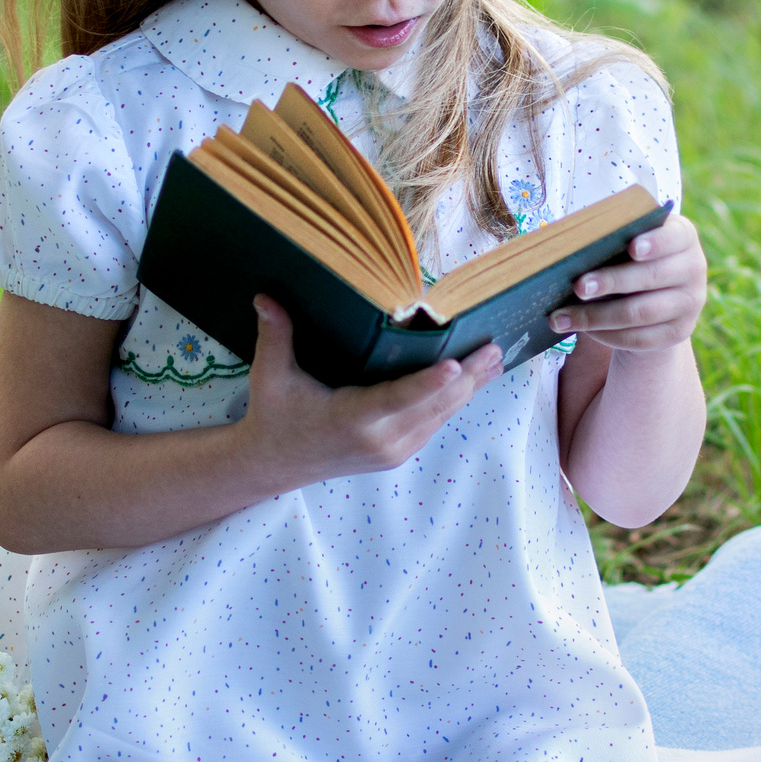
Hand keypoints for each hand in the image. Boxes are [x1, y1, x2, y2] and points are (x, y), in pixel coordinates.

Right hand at [237, 297, 500, 483]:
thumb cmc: (274, 416)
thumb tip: (265, 296)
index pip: (396, 399)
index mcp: (351, 420)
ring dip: (470, 387)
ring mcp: (394, 449)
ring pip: (442, 415)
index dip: (429, 384)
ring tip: (495, 357)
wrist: (273, 465)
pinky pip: (435, 423)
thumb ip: (275, 335)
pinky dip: (456, 399)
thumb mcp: (270, 377)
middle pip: (434, 405)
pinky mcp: (399, 452)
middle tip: (493, 345)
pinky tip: (474, 378)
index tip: (456, 365)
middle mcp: (380, 440)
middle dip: (468, 376)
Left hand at [548, 213, 706, 352]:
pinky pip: (639, 338)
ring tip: (560, 317)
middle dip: (611, 282)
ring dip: (597, 316)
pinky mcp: (678, 333)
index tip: (632, 247)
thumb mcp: (629, 240)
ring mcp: (689, 304)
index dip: (655, 242)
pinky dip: (606, 335)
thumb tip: (568, 250)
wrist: (655, 293)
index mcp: (683, 237)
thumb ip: (611, 238)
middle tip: (578, 286)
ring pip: (640, 313)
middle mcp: (693, 269)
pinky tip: (581, 329)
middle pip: (651, 277)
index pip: (675, 237)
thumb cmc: (631, 257)